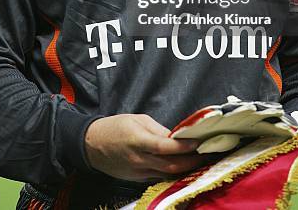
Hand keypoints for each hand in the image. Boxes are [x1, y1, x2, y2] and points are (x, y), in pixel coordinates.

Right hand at [84, 114, 205, 180]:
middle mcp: (139, 159)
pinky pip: (158, 177)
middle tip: (205, 155)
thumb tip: (176, 137)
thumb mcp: (137, 119)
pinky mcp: (137, 178)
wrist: (91, 144)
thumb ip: (158, 129)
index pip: (165, 147)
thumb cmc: (114, 127)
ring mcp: (138, 172)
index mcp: (138, 140)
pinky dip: (171, 173)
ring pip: (166, 174)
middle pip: (170, 165)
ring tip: (198, 161)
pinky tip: (182, 167)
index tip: (198, 143)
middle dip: (190, 162)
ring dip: (184, 169)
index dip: (183, 147)